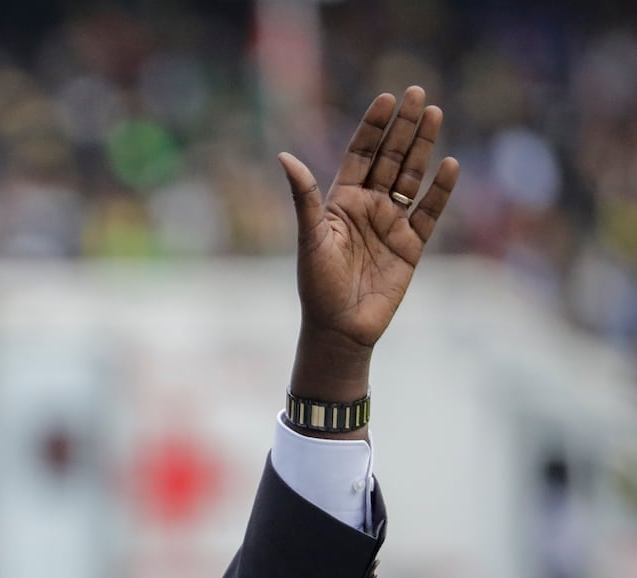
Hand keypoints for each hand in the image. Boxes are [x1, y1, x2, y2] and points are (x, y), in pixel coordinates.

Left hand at [279, 87, 459, 404]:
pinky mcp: (411, 246)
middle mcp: (368, 208)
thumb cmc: (317, 286)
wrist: (340, 328)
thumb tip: (284, 157)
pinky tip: (450, 165)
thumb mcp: (310, 238)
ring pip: (411, 177)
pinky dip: (440, 190)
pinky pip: (430, 212)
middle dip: (404, 126)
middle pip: (390, 158)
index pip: (361, 154)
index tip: (386, 98)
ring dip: (423, 147)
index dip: (373, 127)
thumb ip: (304, 196)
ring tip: (435, 113)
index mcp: (341, 202)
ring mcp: (392, 225)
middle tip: (418, 92)